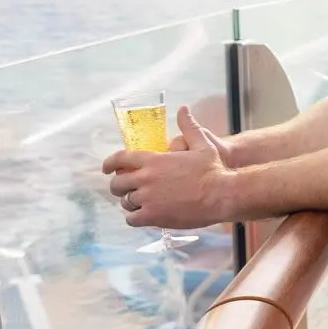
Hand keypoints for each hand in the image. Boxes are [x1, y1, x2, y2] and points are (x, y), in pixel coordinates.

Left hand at [101, 106, 234, 229]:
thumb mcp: (202, 143)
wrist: (221, 195)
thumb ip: (188, 127)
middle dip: (118, 186)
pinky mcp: (153, 216)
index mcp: (153, 160)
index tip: (106, 169)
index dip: (109, 163)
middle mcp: (146, 178)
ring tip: (136, 204)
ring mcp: (148, 198)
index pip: (121, 159)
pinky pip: (132, 219)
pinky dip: (134, 218)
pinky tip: (141, 217)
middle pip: (118, 183)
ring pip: (125, 202)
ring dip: (128, 203)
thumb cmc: (213, 169)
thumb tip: (183, 109)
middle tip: (123, 190)